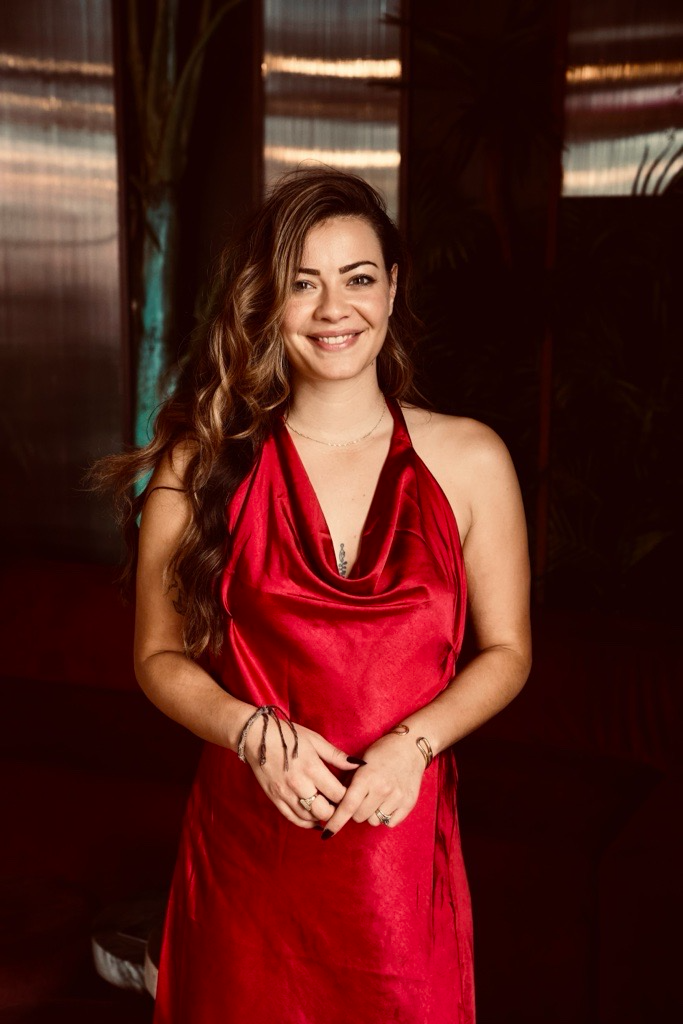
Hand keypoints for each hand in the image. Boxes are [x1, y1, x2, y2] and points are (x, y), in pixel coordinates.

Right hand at [241, 716, 362, 828]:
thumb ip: (337, 756)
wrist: (255, 736)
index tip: (353, 794)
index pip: (338, 793)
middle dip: (336, 810)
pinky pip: (293, 818)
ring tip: (330, 810)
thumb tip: (359, 765)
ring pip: (309, 817)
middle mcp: (299, 784)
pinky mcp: (275, 798)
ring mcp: (285, 794)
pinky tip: (315, 820)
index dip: (349, 797)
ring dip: (322, 817)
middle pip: (325, 810)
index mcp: (312, 768)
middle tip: (342, 804)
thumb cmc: (288, 734)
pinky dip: (306, 823)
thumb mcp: (315, 740)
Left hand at [321, 732, 425, 837]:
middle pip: (359, 817)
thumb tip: (335, 804)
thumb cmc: (381, 753)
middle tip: (361, 799)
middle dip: (355, 811)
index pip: (347, 806)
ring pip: (374, 821)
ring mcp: (397, 797)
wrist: (410, 747)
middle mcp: (382, 789)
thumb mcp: (360, 762)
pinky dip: (385, 816)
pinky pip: (390, 822)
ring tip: (376, 798)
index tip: (326, 833)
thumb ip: (348, 782)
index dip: (336, 821)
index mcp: (366, 777)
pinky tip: (387, 802)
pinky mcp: (408, 803)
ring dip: (371, 814)